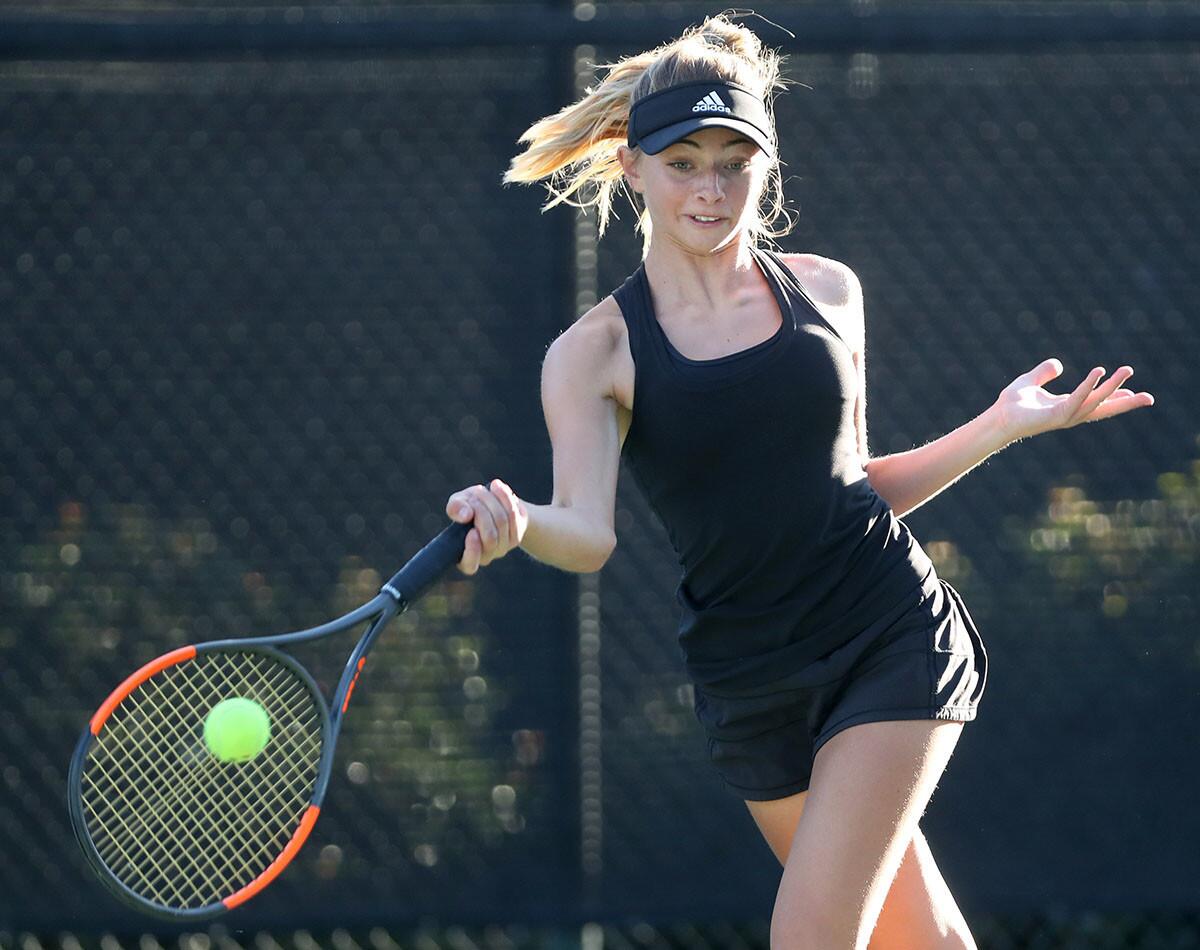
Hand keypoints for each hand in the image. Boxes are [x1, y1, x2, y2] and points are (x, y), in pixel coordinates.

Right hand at [446, 478, 529, 574]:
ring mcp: (501, 549)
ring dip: (492, 500)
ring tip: (484, 488)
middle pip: (489, 536)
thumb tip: (465, 515)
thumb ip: (455, 508)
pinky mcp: (515, 537)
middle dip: (481, 510)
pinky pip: (513, 515)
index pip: (469, 565)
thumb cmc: (469, 506)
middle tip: (475, 493)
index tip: (472, 532)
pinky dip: (504, 497)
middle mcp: (484, 556)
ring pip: (501, 523)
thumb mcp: (458, 503)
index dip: (472, 551)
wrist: (493, 501)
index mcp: (463, 555)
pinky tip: (497, 486)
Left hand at [992, 358, 1154, 442]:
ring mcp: (1064, 416)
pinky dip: (1088, 386)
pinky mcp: (1056, 416)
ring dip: (1112, 387)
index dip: (1114, 397)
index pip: (1096, 402)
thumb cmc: (1011, 404)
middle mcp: (1070, 413)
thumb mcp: (1031, 381)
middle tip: (1150, 398)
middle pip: (1103, 409)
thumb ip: (1045, 371)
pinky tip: (1099, 372)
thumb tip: (1059, 365)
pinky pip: (1076, 399)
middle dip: (1126, 403)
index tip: (1134, 393)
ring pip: (1095, 402)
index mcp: (1067, 405)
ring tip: (1127, 370)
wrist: (997, 418)